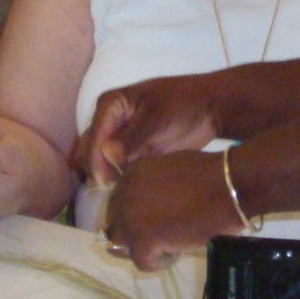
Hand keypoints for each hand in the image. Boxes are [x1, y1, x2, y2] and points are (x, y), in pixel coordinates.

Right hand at [72, 75, 219, 185]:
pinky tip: (127, 192)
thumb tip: (108, 155)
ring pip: (101, 163)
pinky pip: (118, 170)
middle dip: (95, 171)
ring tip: (118, 195)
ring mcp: (120, 140)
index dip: (96, 160)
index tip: (104, 182)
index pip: (94, 137)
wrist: (209, 109)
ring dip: (105, 178)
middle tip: (110, 191)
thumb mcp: (156, 117)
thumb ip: (132, 137)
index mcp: (110, 106)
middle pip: (90, 151)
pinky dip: (119, 181)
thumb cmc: (183, 103)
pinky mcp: (132, 154)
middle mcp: (109, 123)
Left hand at [101, 150, 235, 270]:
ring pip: (125, 246)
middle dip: (138, 235)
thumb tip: (148, 207)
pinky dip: (160, 262)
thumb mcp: (170, 170)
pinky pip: (142, 262)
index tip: (157, 222)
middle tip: (163, 237)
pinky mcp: (142, 240)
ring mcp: (130, 219)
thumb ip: (152, 186)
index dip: (137, 218)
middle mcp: (123, 195)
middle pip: (118, 228)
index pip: (119, 206)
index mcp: (130, 176)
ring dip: (145, 249)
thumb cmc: (210, 176)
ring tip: (172, 244)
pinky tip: (179, 252)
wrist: (228, 186)